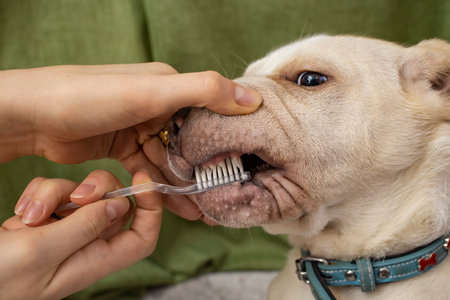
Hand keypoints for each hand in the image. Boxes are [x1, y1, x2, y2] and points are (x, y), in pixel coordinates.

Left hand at [0, 63, 260, 220]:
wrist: (32, 116)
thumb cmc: (90, 97)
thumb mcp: (152, 91)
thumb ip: (204, 91)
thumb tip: (252, 99)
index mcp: (168, 85)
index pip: (209, 112)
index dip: (226, 139)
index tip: (241, 166)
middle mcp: (157, 103)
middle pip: (190, 141)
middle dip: (205, 170)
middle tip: (221, 199)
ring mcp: (139, 125)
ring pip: (170, 159)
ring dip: (184, 185)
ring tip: (202, 212)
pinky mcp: (122, 145)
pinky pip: (149, 168)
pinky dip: (161, 186)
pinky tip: (175, 205)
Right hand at [4, 170, 161, 299]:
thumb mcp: (42, 252)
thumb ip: (84, 227)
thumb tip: (119, 204)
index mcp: (95, 260)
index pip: (141, 236)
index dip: (151, 209)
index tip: (143, 179)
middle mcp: (84, 244)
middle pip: (113, 203)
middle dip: (95, 189)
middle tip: (75, 196)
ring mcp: (63, 230)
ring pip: (80, 193)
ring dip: (54, 193)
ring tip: (27, 216)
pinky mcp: (44, 219)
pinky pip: (53, 193)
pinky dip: (38, 195)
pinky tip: (19, 214)